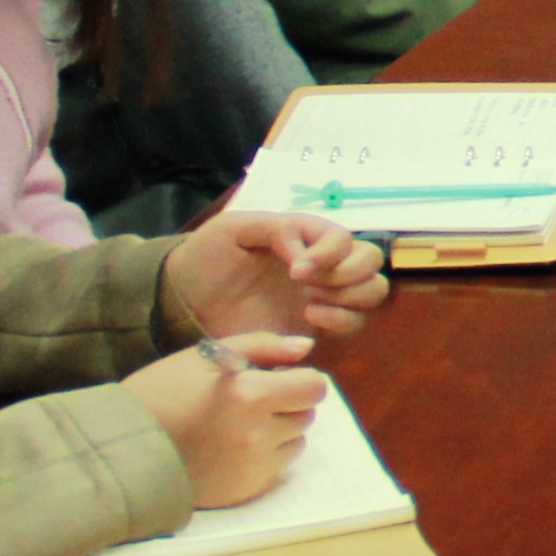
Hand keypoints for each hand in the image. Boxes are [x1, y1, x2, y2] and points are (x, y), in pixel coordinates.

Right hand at [126, 333, 330, 508]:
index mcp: (248, 395)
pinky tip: (230, 448)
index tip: (275, 378)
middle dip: (287, 403)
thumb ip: (263, 346)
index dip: (297, 379)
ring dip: (279, 431)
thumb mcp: (205, 357)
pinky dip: (264, 456)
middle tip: (249, 401)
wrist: (125, 449)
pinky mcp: (246, 490)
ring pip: (296, 442)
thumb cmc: (162, 393)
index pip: (313, 388)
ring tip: (237, 425)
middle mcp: (258, 435)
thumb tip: (305, 347)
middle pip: (306, 414)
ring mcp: (253, 467)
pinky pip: (277, 467)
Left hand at [171, 211, 391, 345]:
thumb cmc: (206, 258)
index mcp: (305, 237)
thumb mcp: (232, 229)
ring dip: (349, 297)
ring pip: (372, 292)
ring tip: (309, 305)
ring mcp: (323, 296)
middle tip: (309, 286)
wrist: (183, 303)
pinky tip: (308, 320)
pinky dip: (342, 321)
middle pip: (371, 262)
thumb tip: (306, 254)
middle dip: (349, 274)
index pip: (344, 238)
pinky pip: (354, 324)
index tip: (297, 270)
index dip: (330, 253)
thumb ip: (274, 228)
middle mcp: (322, 264)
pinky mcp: (317, 328)